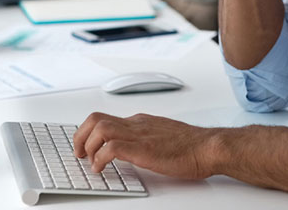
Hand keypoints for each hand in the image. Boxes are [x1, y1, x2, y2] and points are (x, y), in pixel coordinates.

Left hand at [73, 112, 218, 179]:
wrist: (208, 147)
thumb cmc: (192, 145)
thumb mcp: (163, 136)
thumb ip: (147, 138)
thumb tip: (134, 148)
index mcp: (141, 121)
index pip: (106, 118)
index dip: (89, 133)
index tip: (85, 146)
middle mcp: (137, 124)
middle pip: (96, 118)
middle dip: (80, 136)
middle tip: (79, 153)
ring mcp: (139, 135)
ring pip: (100, 128)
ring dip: (87, 146)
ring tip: (89, 161)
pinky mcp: (143, 149)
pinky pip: (111, 148)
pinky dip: (100, 158)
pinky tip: (102, 168)